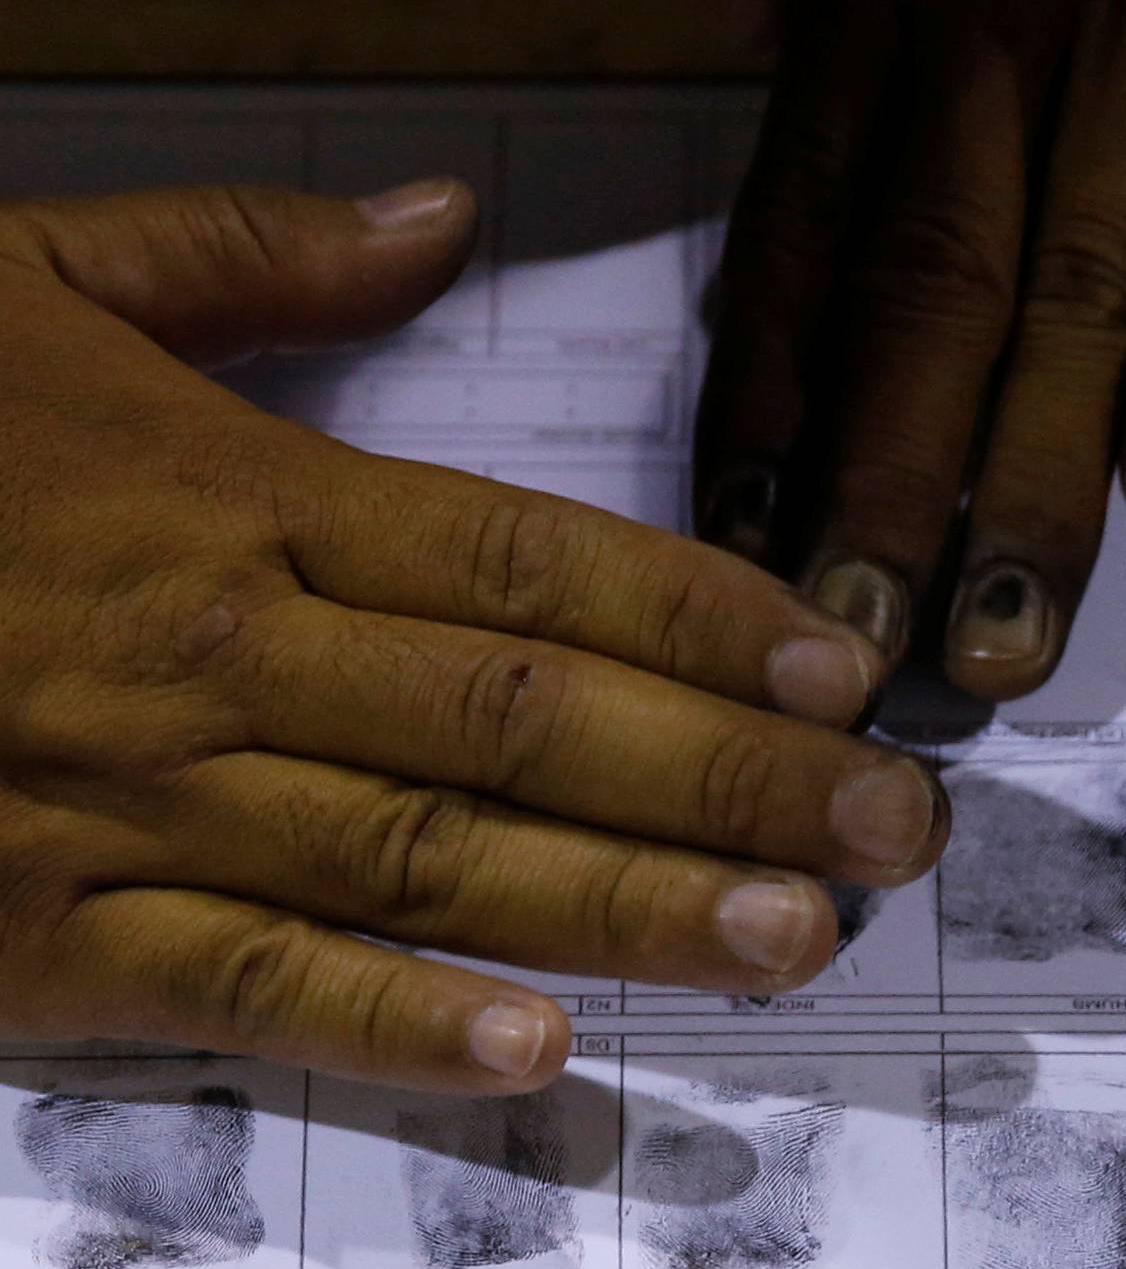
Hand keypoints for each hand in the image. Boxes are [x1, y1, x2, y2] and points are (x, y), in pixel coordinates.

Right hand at [0, 182, 946, 1092]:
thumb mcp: (31, 274)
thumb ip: (254, 257)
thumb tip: (449, 212)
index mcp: (236, 491)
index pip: (522, 557)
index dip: (699, 616)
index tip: (842, 668)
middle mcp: (218, 653)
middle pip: (521, 719)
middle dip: (727, 784)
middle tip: (896, 835)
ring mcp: (130, 805)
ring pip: (423, 860)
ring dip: (624, 911)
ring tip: (800, 943)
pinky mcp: (35, 941)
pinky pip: (237, 990)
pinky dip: (387, 1033)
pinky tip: (538, 1056)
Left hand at [695, 0, 1125, 696]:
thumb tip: (748, 62)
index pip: (793, 229)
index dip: (767, 403)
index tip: (739, 547)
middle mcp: (973, 14)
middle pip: (916, 292)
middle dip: (882, 488)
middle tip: (855, 651)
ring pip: (1063, 284)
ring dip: (1029, 476)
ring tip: (1004, 640)